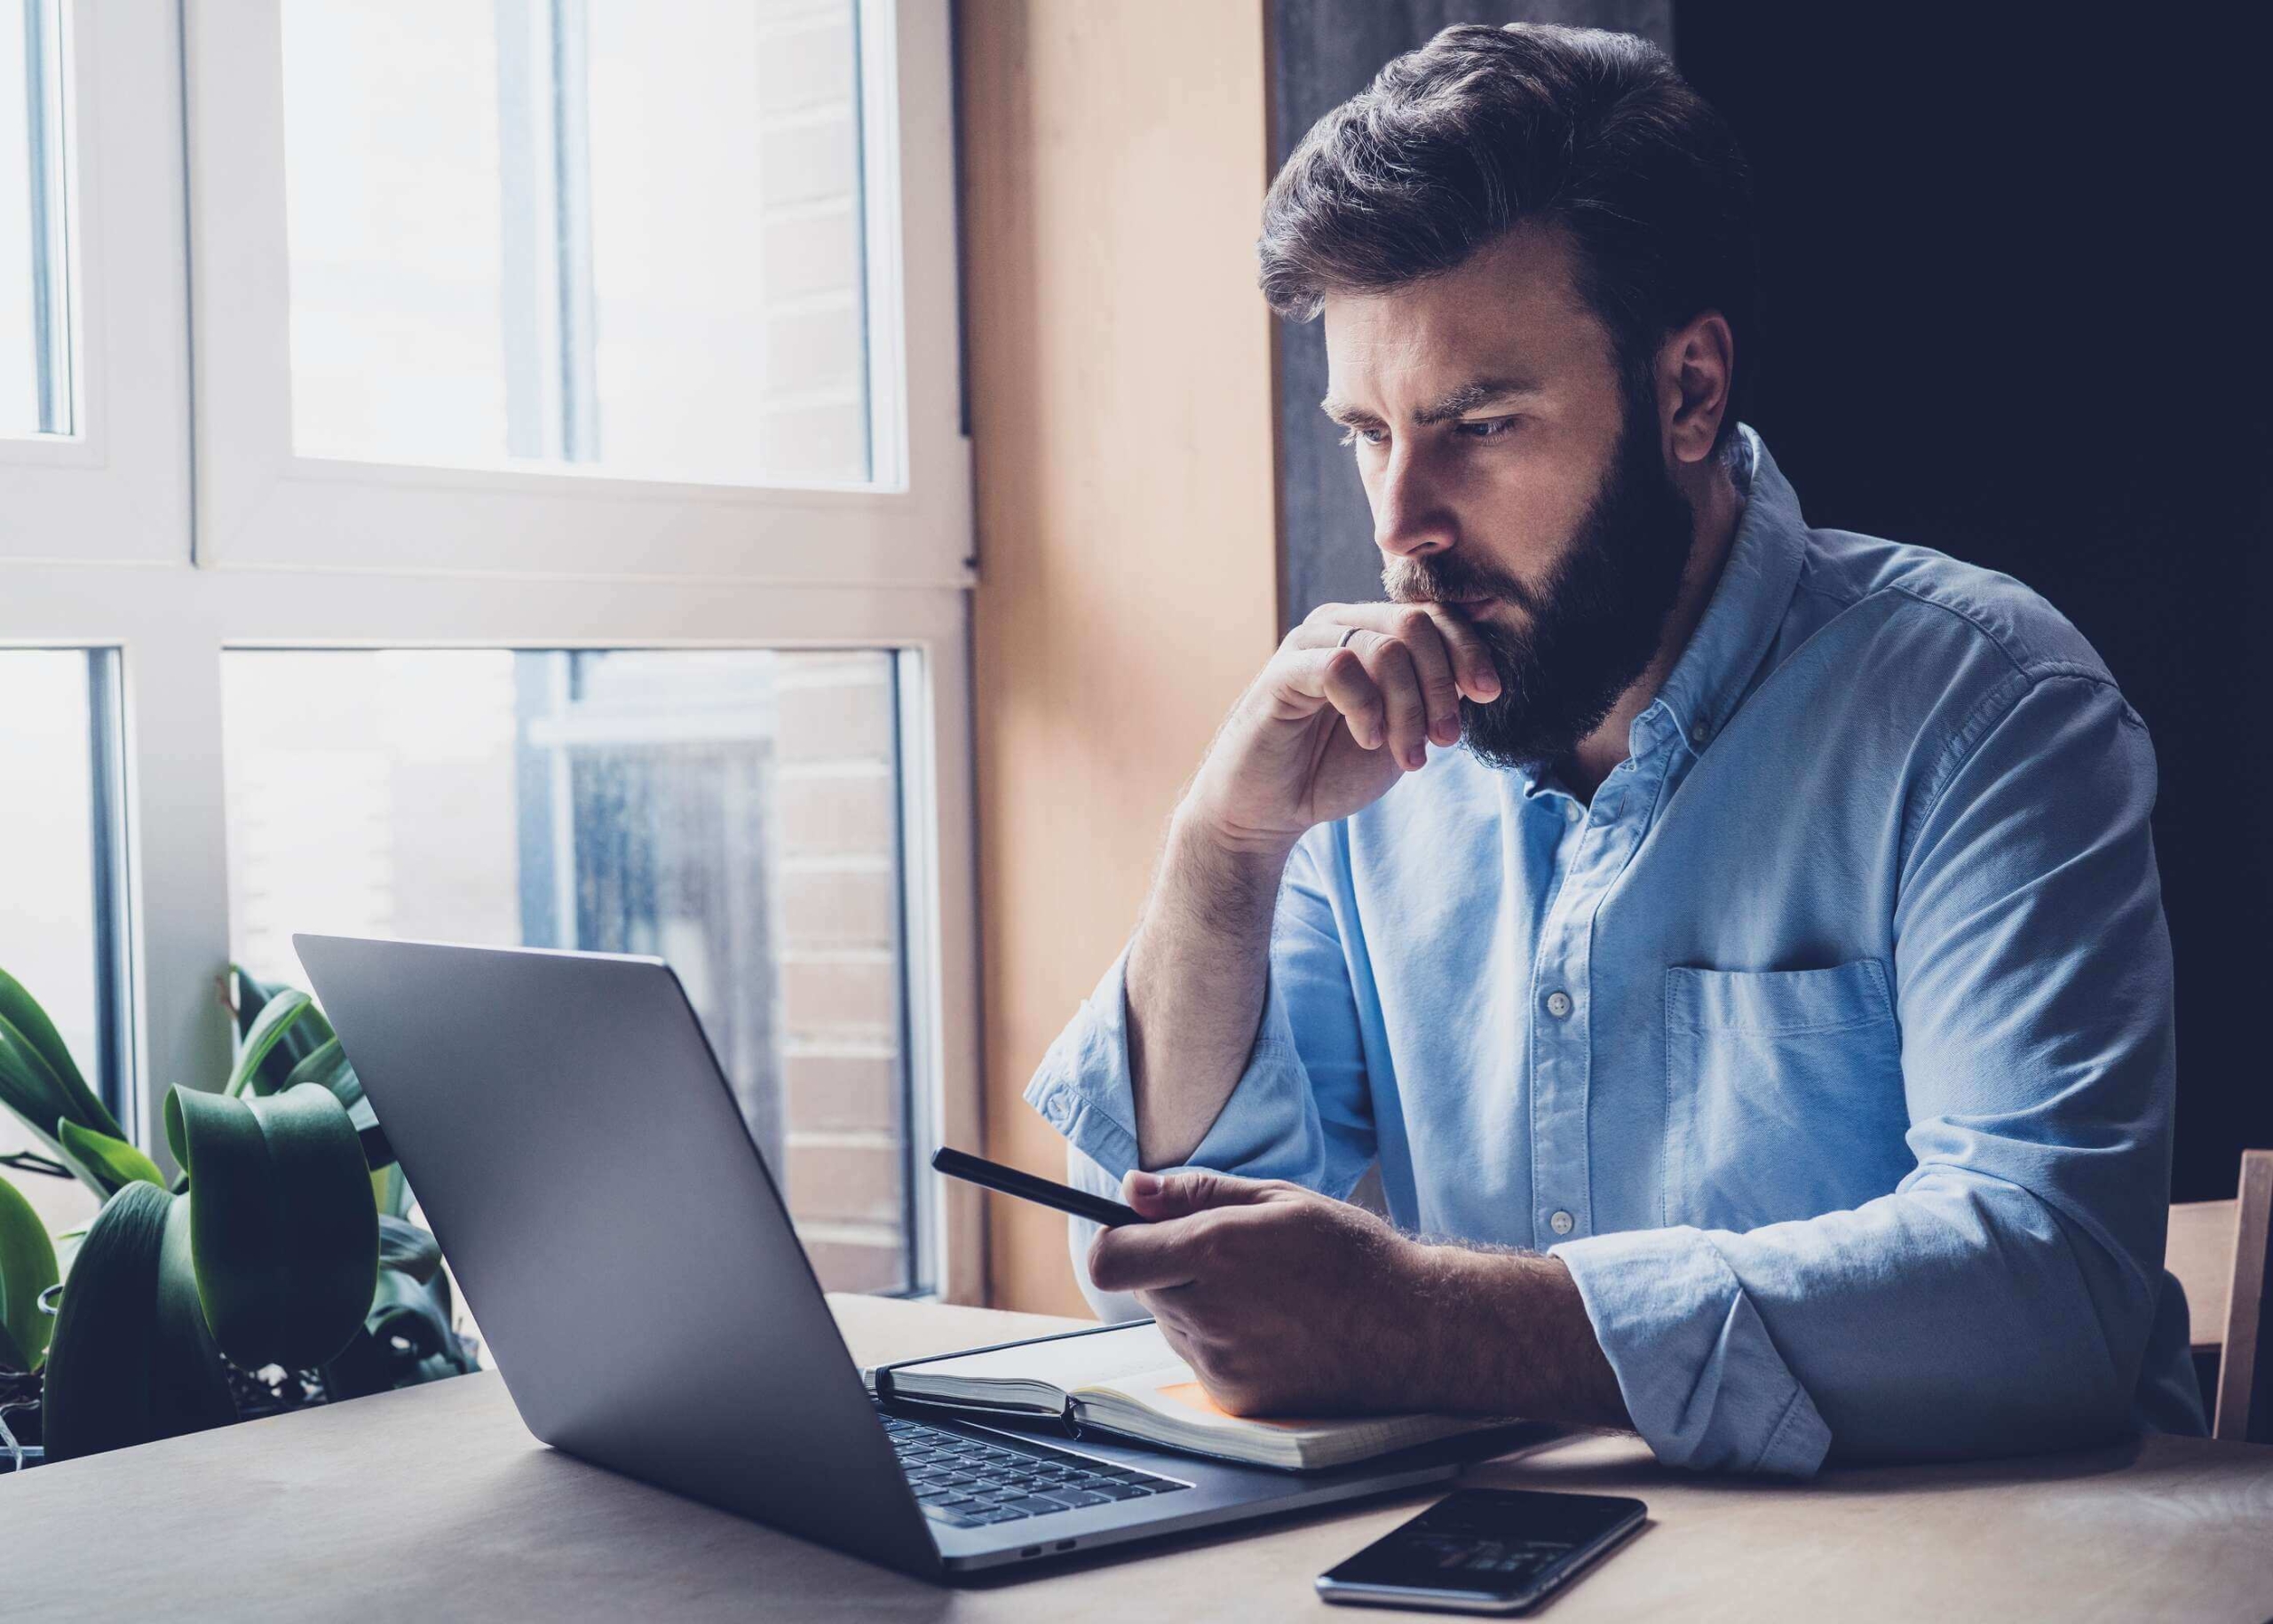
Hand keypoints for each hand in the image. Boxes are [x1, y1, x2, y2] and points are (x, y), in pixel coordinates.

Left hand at [1086, 1168, 1437, 1415]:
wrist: (1414, 1332)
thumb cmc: (1352, 1256)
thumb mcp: (1279, 1198)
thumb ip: (1196, 1192)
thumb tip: (1133, 1189)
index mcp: (1215, 1251)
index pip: (1110, 1258)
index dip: (1117, 1240)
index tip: (1140, 1231)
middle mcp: (1208, 1312)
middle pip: (1142, 1286)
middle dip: (1170, 1265)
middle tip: (1233, 1256)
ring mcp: (1220, 1363)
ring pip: (1171, 1321)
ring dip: (1196, 1302)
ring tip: (1265, 1293)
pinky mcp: (1236, 1398)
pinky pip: (1200, 1358)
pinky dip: (1221, 1339)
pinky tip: (1273, 1328)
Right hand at [1183, 603, 1501, 854]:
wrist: (1268, 811)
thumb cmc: (1331, 769)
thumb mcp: (1401, 731)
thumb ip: (1433, 698)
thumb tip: (1480, 672)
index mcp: (1370, 632)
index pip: (1433, 615)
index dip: (1468, 650)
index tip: (1489, 694)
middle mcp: (1340, 625)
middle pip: (1415, 625)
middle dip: (1442, 685)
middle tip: (1445, 739)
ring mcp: (1308, 645)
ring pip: (1386, 649)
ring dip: (1410, 709)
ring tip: (1409, 756)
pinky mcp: (1282, 672)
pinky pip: (1341, 668)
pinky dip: (1367, 709)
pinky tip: (1367, 741)